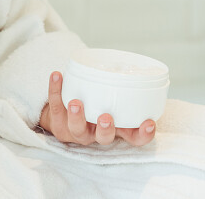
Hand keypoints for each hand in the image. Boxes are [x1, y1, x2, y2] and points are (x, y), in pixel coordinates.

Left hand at [37, 71, 155, 146]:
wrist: (64, 116)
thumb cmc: (97, 106)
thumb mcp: (114, 104)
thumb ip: (125, 93)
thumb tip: (138, 66)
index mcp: (116, 129)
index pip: (134, 137)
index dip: (143, 134)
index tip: (149, 123)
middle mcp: (97, 133)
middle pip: (103, 138)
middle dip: (105, 129)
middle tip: (106, 117)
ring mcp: (77, 130)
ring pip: (76, 128)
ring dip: (76, 115)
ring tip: (75, 102)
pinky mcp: (58, 121)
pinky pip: (55, 105)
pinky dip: (55, 90)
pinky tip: (57, 76)